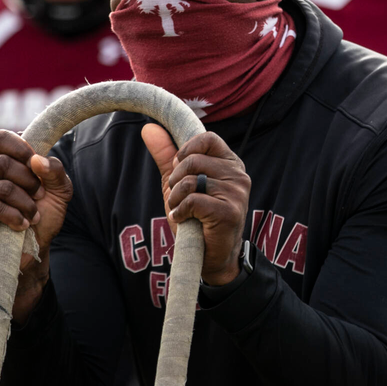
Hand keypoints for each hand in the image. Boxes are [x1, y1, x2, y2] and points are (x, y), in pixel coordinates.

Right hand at [0, 130, 72, 317]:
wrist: (32, 253)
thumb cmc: (42, 219)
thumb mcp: (59, 192)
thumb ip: (55, 172)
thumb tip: (38, 160)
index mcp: (3, 164)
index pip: (2, 138)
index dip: (20, 147)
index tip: (37, 165)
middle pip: (3, 161)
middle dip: (29, 180)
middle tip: (39, 197)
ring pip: (3, 185)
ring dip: (26, 203)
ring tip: (33, 216)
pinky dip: (15, 216)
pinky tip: (21, 225)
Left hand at [141, 125, 249, 285]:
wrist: (210, 256)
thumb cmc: (197, 217)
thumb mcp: (179, 182)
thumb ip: (167, 155)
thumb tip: (148, 128)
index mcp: (231, 163)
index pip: (208, 138)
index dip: (187, 150)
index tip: (178, 168)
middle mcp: (238, 175)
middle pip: (194, 160)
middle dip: (175, 179)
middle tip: (178, 196)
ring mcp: (236, 193)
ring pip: (191, 181)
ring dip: (176, 198)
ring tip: (180, 210)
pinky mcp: (229, 212)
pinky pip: (193, 200)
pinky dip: (181, 211)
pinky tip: (184, 220)